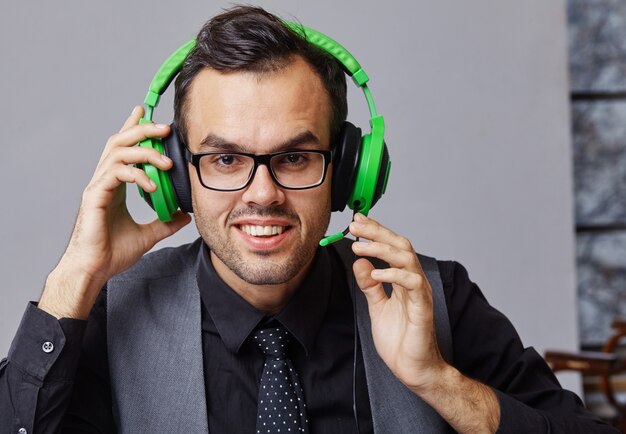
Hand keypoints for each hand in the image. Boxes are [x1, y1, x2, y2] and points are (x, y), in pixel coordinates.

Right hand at [39, 106, 190, 318]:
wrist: (94, 270)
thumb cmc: (112, 253)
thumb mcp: (148, 234)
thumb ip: (166, 222)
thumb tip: (186, 215)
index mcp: (114, 185)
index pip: (123, 149)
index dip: (132, 129)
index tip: (145, 113)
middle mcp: (104, 181)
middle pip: (119, 142)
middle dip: (142, 130)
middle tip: (164, 128)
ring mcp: (98, 187)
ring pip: (117, 153)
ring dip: (144, 152)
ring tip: (166, 161)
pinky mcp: (95, 197)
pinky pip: (115, 175)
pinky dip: (135, 175)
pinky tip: (151, 185)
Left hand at [350, 213, 500, 432]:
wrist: (412, 369)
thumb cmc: (400, 340)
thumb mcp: (377, 307)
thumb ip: (370, 286)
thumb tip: (360, 263)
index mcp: (403, 280)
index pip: (391, 247)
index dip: (376, 232)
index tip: (357, 221)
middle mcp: (413, 282)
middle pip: (400, 245)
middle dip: (377, 232)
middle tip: (355, 225)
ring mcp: (419, 293)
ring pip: (406, 259)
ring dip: (381, 248)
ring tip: (360, 246)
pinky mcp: (422, 308)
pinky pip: (412, 283)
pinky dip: (394, 274)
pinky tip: (375, 272)